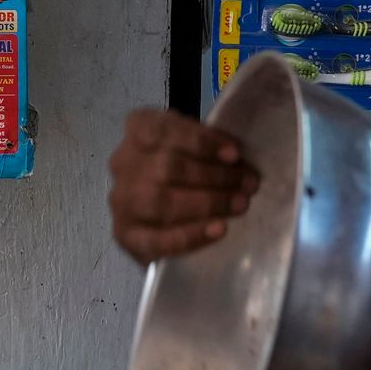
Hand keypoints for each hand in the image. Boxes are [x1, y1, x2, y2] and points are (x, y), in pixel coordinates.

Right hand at [110, 109, 258, 260]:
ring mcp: (122, 201)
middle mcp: (123, 163)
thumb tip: (236, 158)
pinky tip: (218, 229)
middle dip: (214, 176)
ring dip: (207, 203)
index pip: (161, 130)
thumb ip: (207, 145)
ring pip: (160, 201)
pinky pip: (156, 240)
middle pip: (166, 168)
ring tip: (239, 204)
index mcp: (138, 130)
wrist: (157, 215)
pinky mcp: (126, 236)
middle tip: (248, 183)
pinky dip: (190, 235)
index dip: (200, 141)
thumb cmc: (183, 169)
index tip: (234, 154)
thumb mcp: (192, 144)